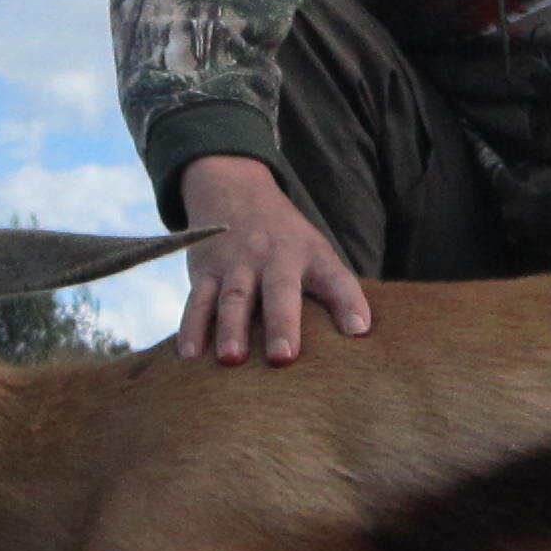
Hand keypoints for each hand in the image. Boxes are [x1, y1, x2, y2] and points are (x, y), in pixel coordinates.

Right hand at [177, 155, 370, 365]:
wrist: (235, 191)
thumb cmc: (287, 242)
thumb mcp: (317, 254)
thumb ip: (335, 292)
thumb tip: (360, 337)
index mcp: (310, 256)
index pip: (335, 278)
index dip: (349, 303)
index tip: (359, 331)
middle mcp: (274, 257)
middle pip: (279, 291)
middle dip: (281, 323)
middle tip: (283, 357)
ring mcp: (237, 263)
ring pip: (233, 297)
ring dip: (230, 328)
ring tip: (231, 359)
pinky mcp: (205, 270)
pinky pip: (196, 300)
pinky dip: (191, 328)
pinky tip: (189, 356)